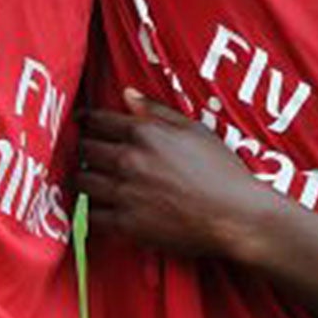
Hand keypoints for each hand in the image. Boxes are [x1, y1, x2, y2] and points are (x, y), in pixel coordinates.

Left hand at [81, 90, 278, 259]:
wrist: (235, 217)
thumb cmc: (222, 171)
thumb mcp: (195, 130)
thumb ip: (156, 111)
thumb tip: (126, 94)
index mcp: (144, 133)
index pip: (96, 120)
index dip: (86, 121)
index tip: (82, 124)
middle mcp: (129, 160)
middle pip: (84, 149)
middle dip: (85, 150)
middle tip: (90, 156)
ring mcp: (125, 192)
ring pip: (82, 181)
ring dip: (87, 180)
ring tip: (96, 182)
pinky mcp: (126, 224)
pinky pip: (91, 216)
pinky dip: (95, 212)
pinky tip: (105, 209)